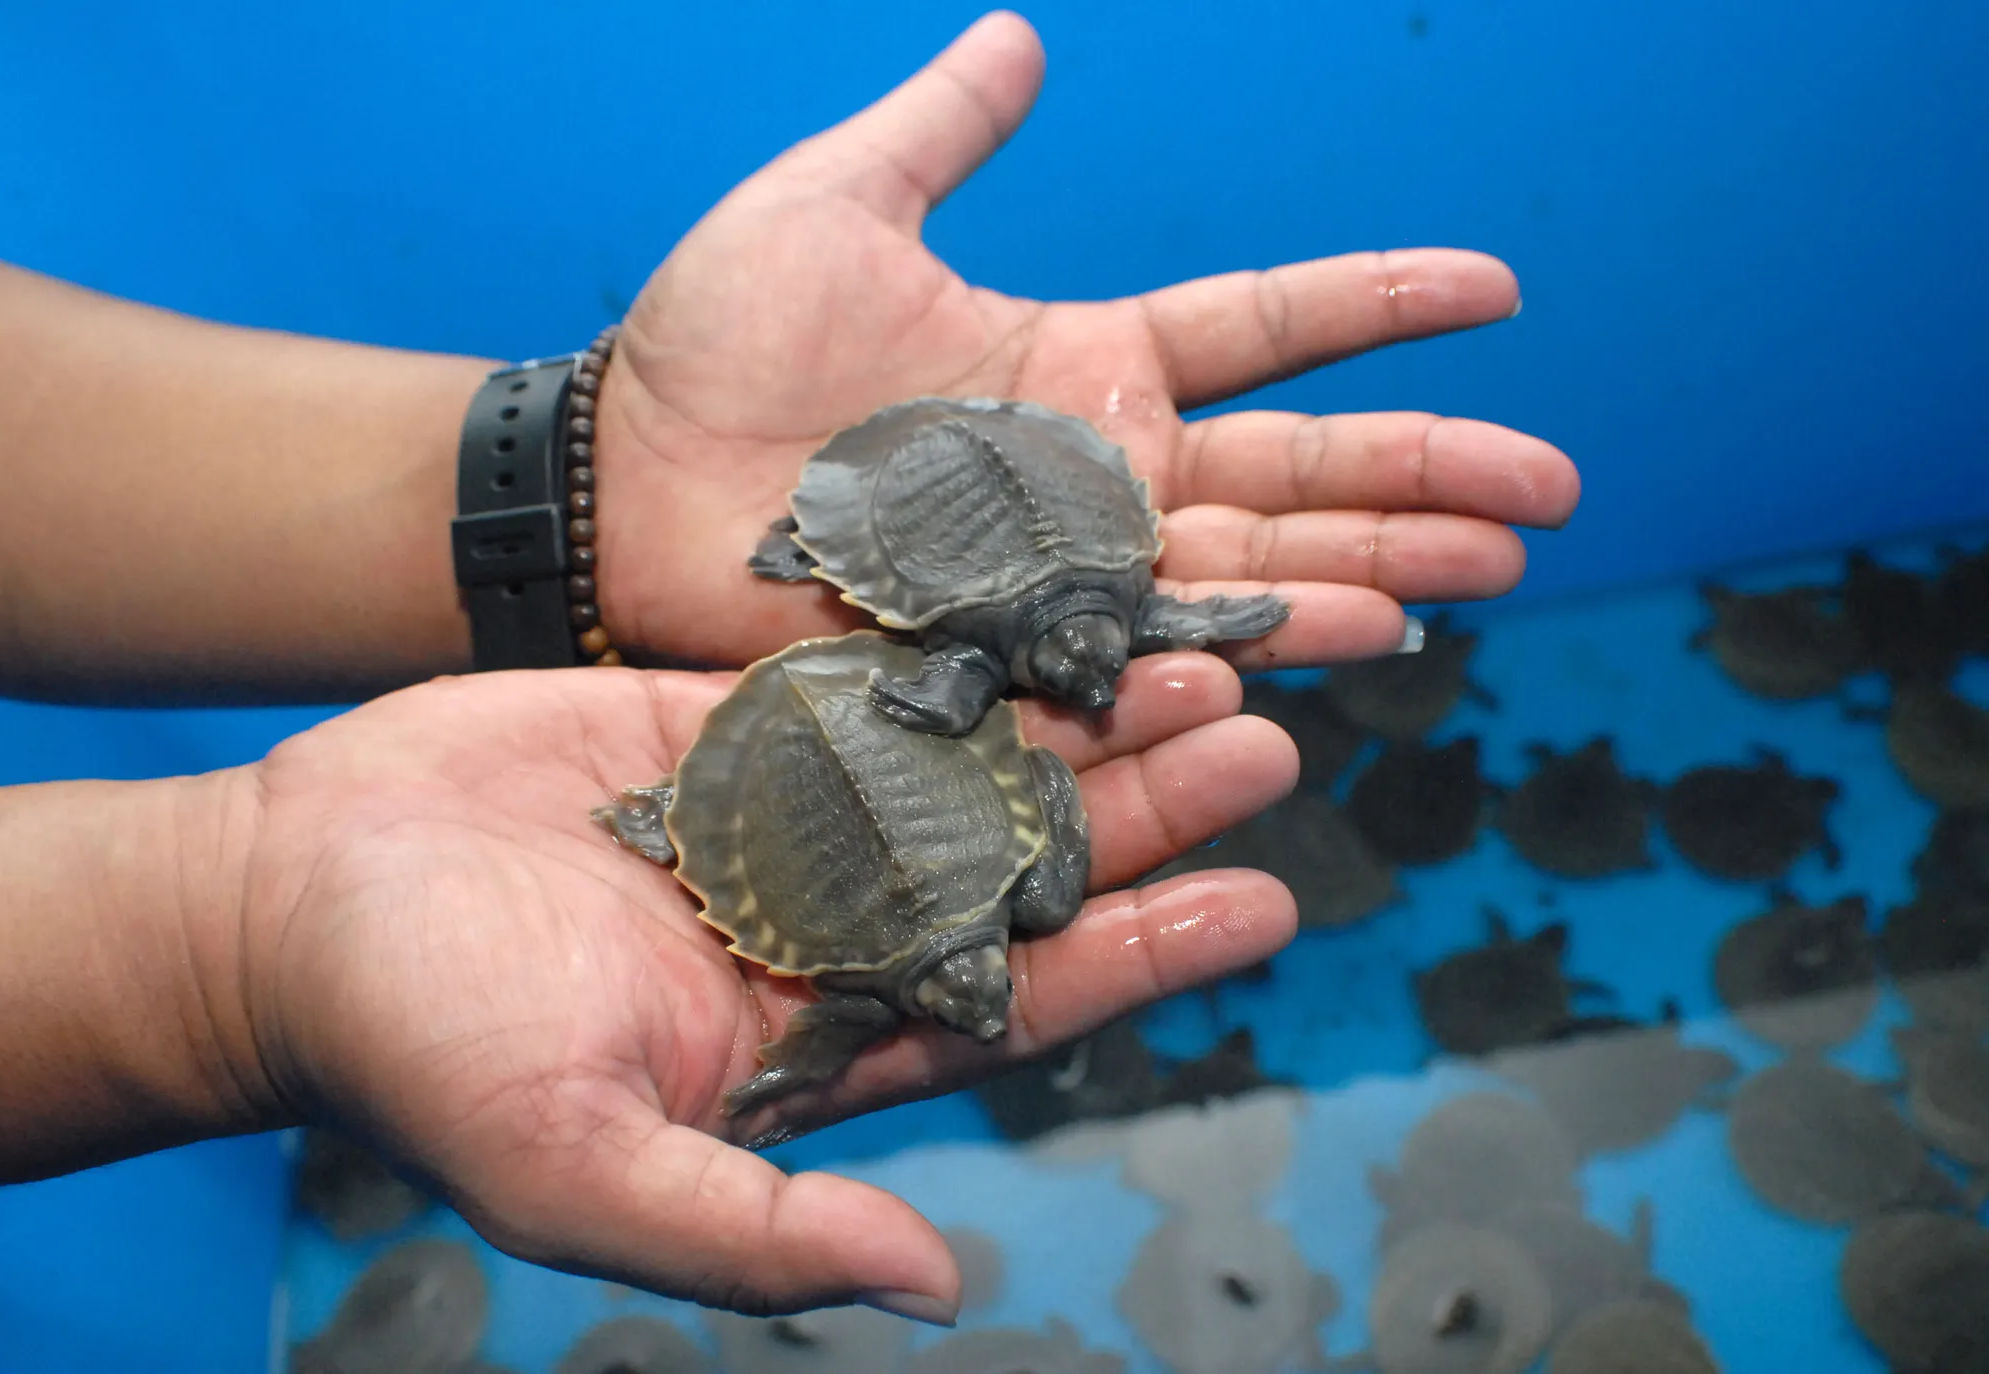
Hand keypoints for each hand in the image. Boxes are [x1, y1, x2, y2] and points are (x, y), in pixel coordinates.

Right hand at [235, 654, 1296, 1319]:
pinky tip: (1047, 601)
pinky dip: (959, 649)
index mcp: (816, 1043)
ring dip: (1078, 721)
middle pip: (1019, 869)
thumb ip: (751, 1233)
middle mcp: (824, 928)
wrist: (294, 902)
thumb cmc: (424, 1052)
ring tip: (1202, 665)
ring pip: (965, 764)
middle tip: (1265, 743)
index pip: (1018, 1002)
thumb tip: (929, 1289)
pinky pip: (867, 681)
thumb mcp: (582, 1169)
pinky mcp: (725, 723)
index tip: (1261, 901)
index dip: (1139, 955)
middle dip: (1141, 814)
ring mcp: (781, 817)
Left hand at [593, 11, 1578, 671]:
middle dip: (1426, 471)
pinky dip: (1255, 635)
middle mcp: (1098, 469)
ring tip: (1495, 567)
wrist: (617, 481)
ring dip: (1379, 564)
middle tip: (1551, 492)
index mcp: (1079, 359)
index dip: (1379, 307)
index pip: (1264, 328)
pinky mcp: (1011, 643)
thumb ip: (940, 130)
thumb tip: (1022, 38)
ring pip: (1255, 561)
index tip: (1500, 292)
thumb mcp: (834, 203)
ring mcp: (1062, 563)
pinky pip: (1152, 638)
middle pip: (1298, 464)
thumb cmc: (710, 347)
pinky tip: (1356, 633)